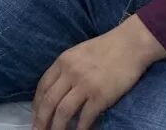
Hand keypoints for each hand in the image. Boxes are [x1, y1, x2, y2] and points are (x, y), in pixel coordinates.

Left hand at [33, 16, 165, 129]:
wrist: (130, 44)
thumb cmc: (106, 47)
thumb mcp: (78, 53)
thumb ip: (67, 69)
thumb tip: (57, 89)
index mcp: (63, 61)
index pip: (43, 86)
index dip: (37, 104)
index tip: (35, 115)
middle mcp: (70, 73)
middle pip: (49, 101)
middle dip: (41, 120)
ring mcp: (85, 85)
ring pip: (63, 112)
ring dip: (56, 127)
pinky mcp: (101, 96)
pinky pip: (86, 117)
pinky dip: (80, 128)